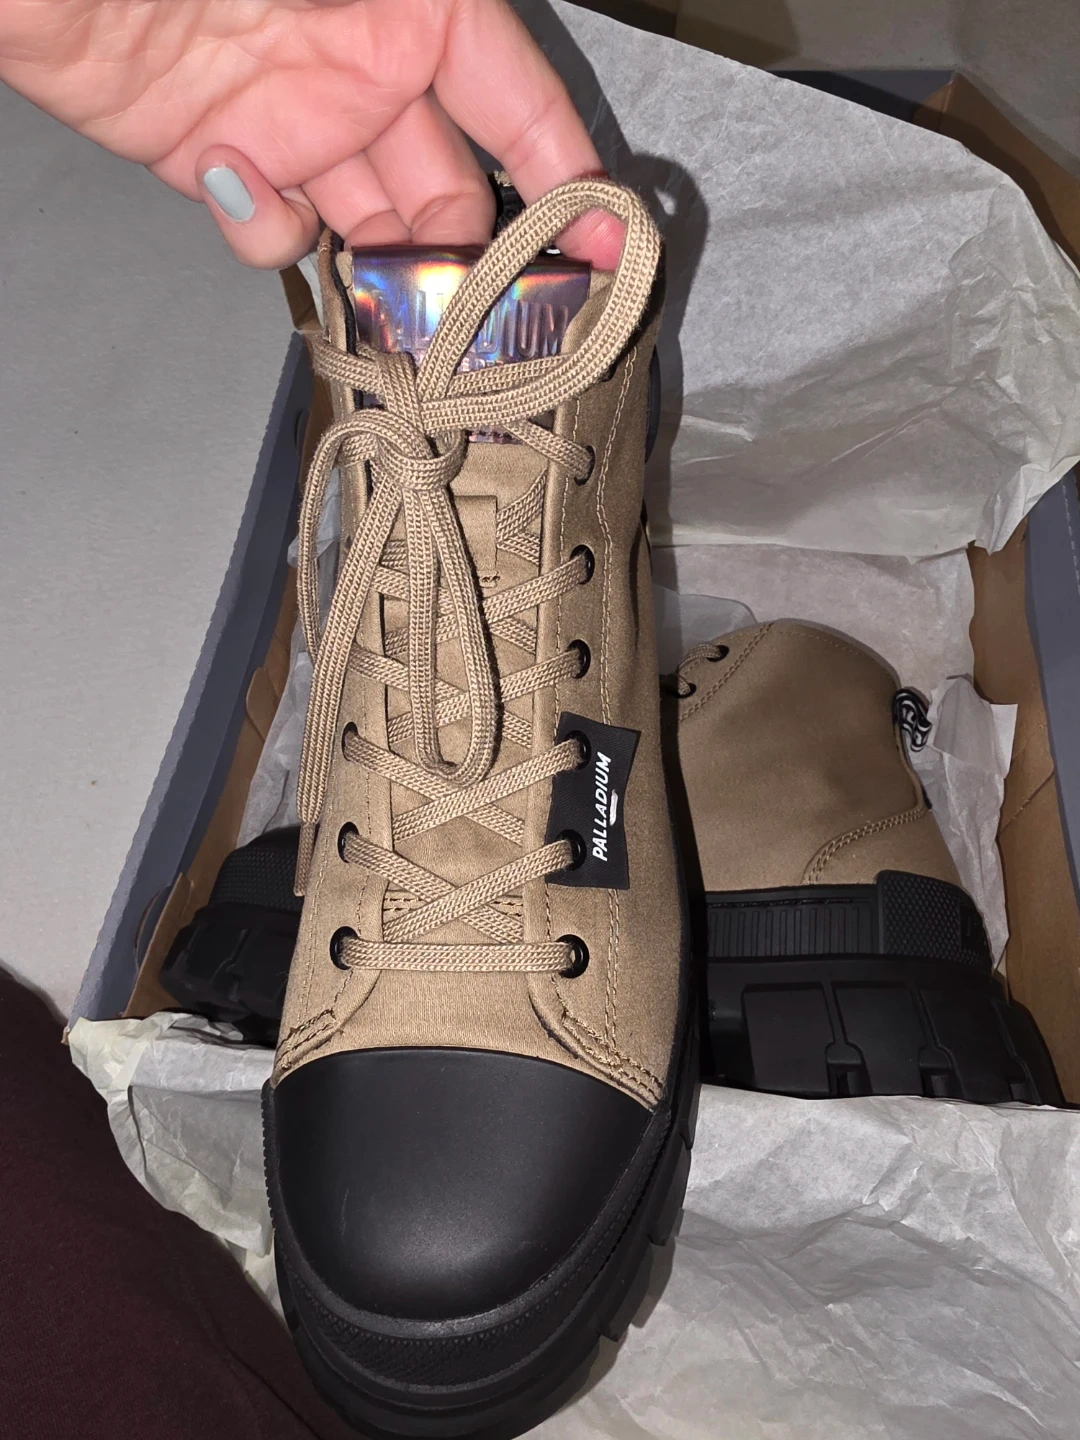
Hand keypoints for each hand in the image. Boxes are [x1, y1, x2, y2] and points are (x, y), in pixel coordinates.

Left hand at [0, 0, 621, 266]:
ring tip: (393, 316)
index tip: (608, 249)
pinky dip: (270, 236)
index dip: (570, 175)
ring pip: (374, 228)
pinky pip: (280, 232)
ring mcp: (294, 124)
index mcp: (410, 9)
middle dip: (474, 261)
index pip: (516, 100)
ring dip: (390, 279)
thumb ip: (445, 37)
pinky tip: (236, 189)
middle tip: (488, 329)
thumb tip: (525, 109)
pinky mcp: (224, 164)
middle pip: (452, 188)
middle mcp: (361, 72)